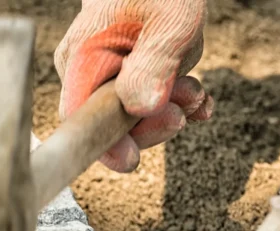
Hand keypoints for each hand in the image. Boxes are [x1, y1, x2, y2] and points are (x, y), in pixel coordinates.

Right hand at [54, 0, 212, 171]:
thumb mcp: (169, 22)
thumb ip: (153, 64)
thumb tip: (141, 109)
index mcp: (83, 58)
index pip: (82, 118)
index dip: (104, 145)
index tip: (132, 159)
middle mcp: (86, 71)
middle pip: (111, 123)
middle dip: (152, 123)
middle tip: (183, 110)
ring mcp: (106, 74)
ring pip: (135, 114)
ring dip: (171, 107)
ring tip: (196, 91)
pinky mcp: (127, 74)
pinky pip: (147, 102)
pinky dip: (175, 103)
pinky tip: (197, 99)